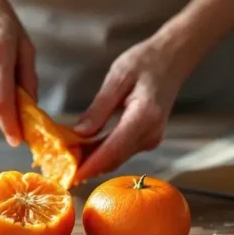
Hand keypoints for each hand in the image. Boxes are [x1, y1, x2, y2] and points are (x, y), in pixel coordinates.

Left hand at [73, 34, 192, 181]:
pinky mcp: (148, 139)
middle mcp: (150, 134)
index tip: (70, 176)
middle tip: (60, 166)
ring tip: (67, 156)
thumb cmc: (146, 61)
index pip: (112, 151)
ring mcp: (151, 139)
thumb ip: (99, 108)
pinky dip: (102, 152)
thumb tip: (79, 134)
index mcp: (143, 118)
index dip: (90, 166)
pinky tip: (84, 148)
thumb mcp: (117, 78)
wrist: (174, 58)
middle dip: (86, 165)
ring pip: (116, 158)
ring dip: (92, 159)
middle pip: (113, 159)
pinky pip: (121, 151)